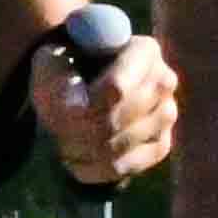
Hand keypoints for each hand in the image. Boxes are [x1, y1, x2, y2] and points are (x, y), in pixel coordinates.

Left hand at [36, 29, 177, 186]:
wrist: (78, 88)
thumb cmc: (65, 69)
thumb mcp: (51, 62)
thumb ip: (58, 76)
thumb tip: (76, 108)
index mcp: (142, 51)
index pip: (116, 90)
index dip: (85, 106)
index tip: (63, 109)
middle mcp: (163, 81)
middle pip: (116, 121)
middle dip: (79, 130)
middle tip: (56, 128)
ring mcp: (166, 115)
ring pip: (120, 145)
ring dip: (84, 148)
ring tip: (65, 139)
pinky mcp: (161, 145)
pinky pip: (128, 165)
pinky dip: (96, 166)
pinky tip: (79, 157)